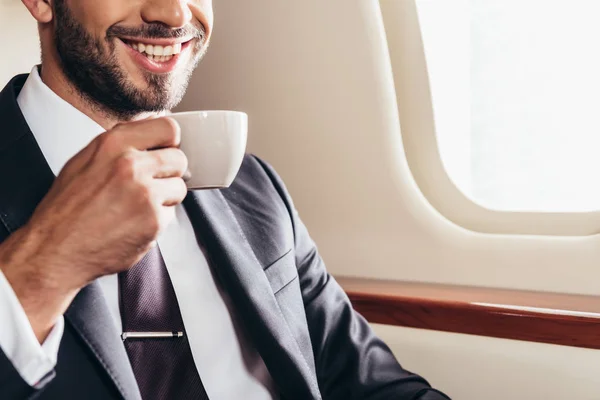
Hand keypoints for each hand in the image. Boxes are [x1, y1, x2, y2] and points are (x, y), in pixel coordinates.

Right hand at [0, 117, 186, 340]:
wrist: (55, 250)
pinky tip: (133, 224)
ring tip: (136, 207)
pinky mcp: (154, 220)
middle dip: (169, 172)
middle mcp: (131, 164)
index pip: (169, 128)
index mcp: (114, 143)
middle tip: (148, 185)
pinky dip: (157, 220)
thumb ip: (122, 144)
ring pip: (179, 187)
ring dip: (165, 198)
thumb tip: (153, 132)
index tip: (164, 152)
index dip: (170, 143)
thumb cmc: (67, 208)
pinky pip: (171, 214)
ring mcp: (145, 193)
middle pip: (179, 159)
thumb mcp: (85, 160)